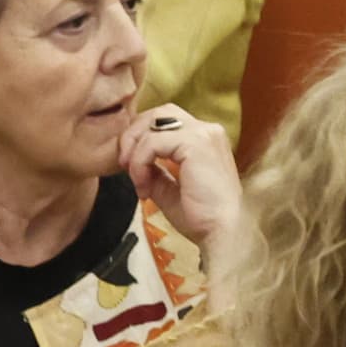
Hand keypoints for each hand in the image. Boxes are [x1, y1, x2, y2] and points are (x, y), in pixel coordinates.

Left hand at [119, 107, 242, 248]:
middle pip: (158, 113)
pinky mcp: (196, 143)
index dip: (141, 139)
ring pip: (153, 123)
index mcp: (205, 139)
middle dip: (134, 135)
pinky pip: (152, 142)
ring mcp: (204, 134)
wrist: (221, 233)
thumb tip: (133, 159)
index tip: (130, 168)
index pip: (165, 120)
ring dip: (135, 150)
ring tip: (135, 178)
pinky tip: (143, 185)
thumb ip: (154, 169)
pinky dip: (140, 162)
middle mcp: (208, 131)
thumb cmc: (201, 218)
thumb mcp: (169, 188)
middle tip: (124, 164)